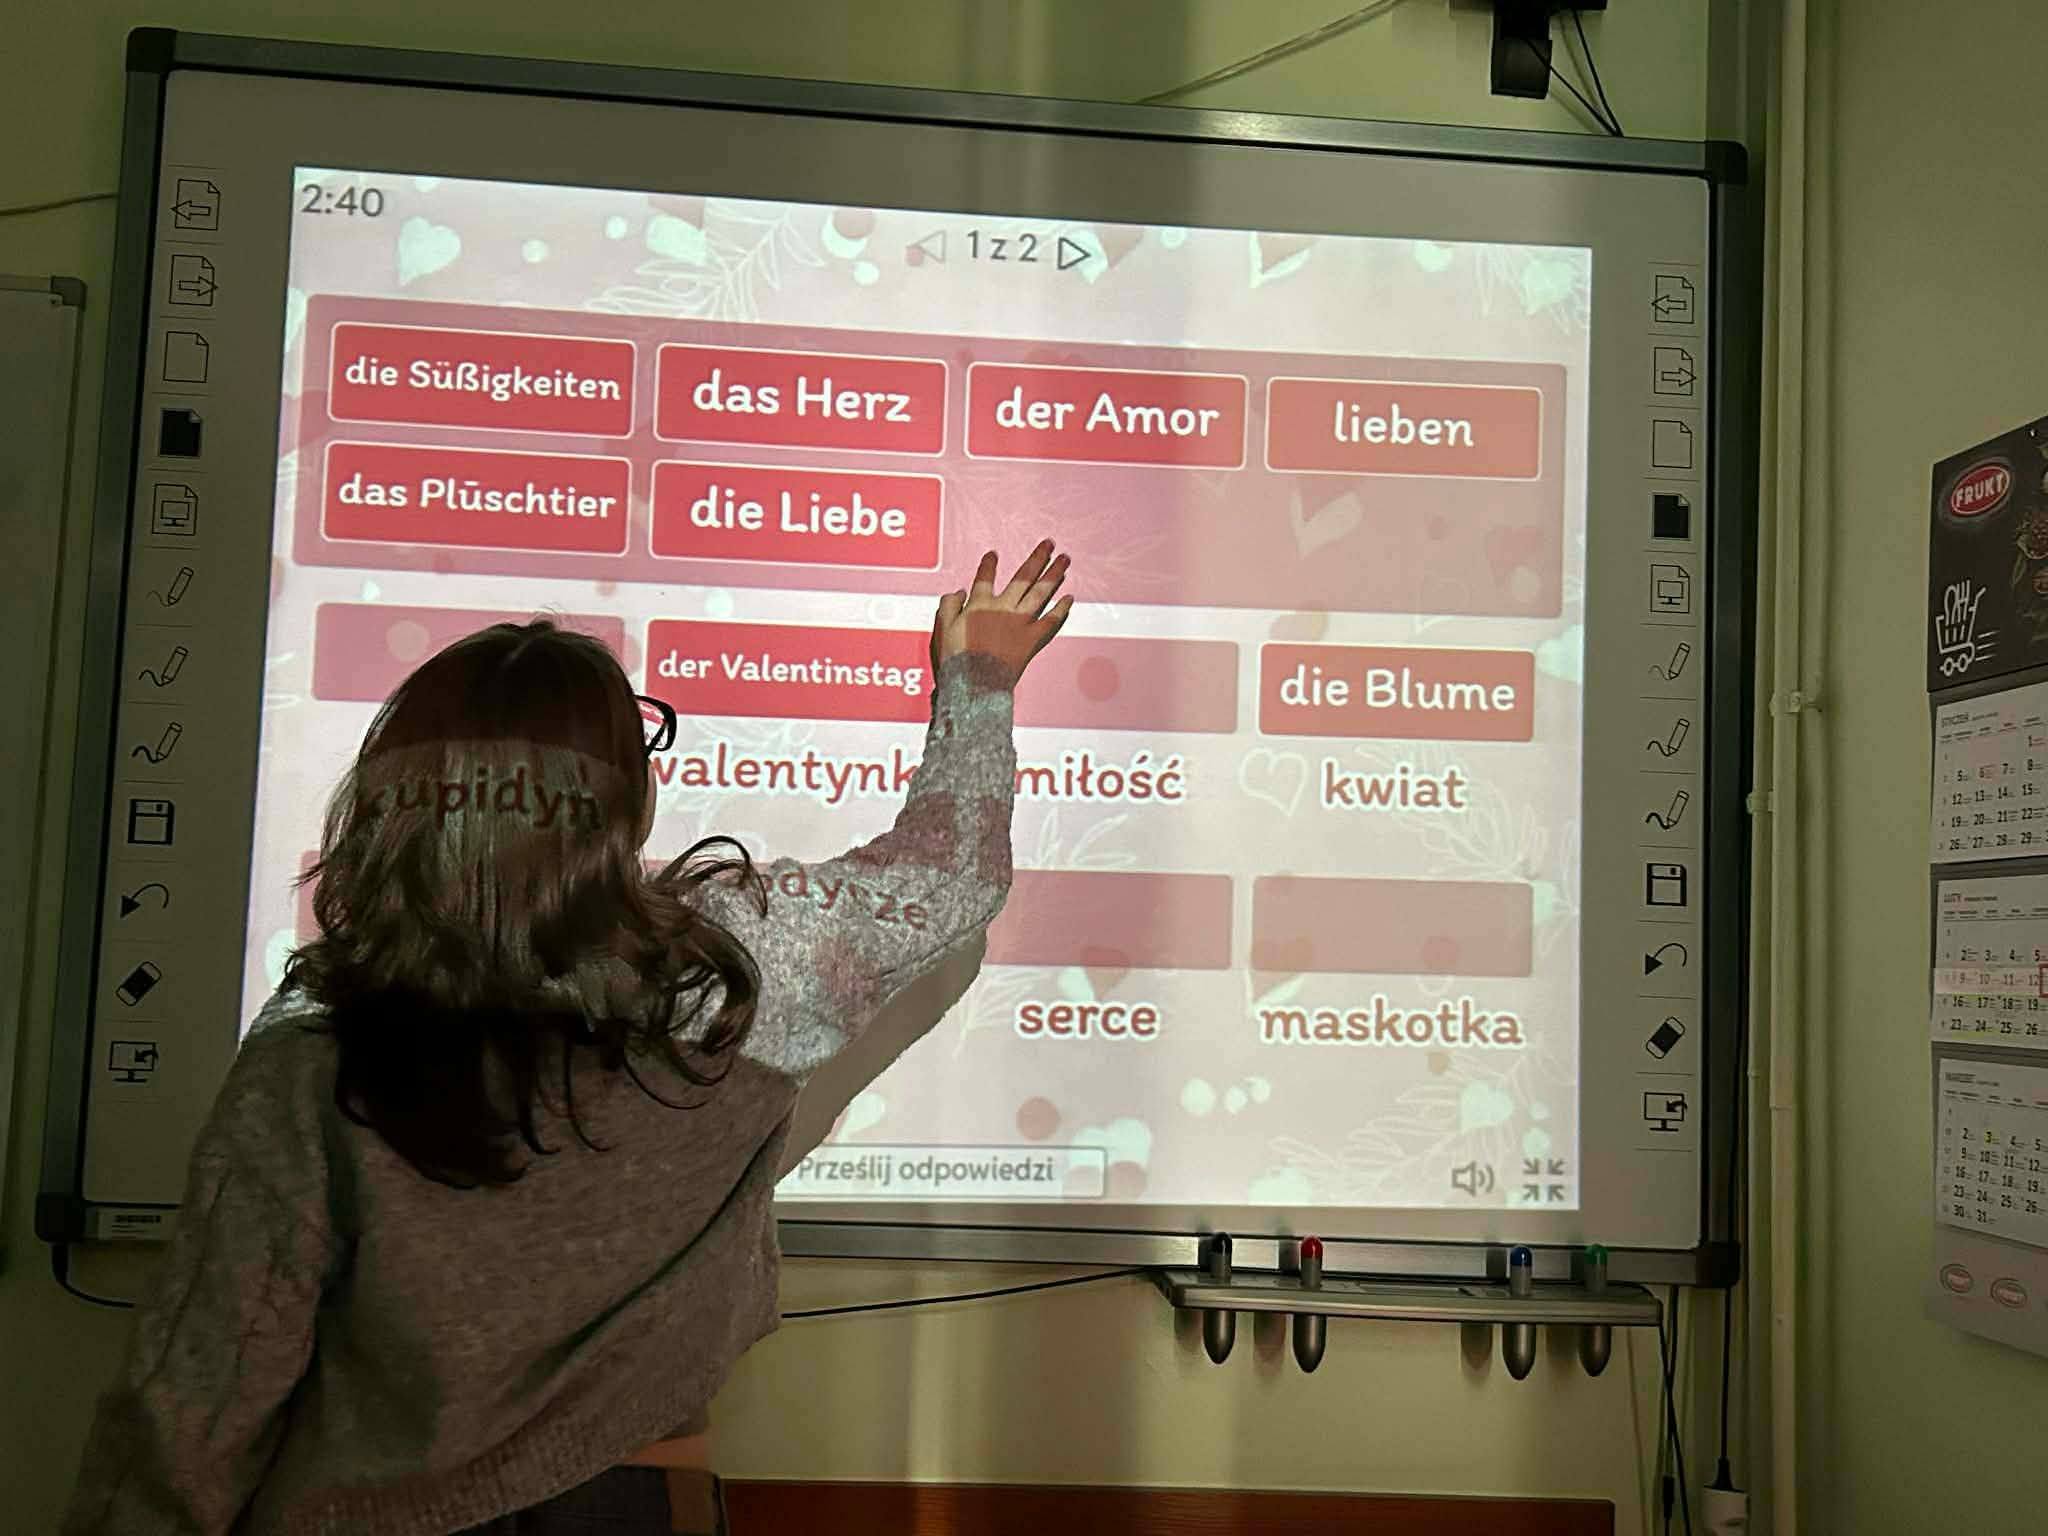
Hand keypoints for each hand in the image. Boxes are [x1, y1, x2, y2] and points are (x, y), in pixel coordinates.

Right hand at [930, 540, 1072, 684]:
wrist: (974, 685)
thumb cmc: (955, 660)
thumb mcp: (942, 630)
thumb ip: (949, 606)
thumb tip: (959, 591)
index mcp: (979, 605)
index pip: (985, 578)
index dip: (989, 565)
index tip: (993, 554)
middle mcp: (1003, 608)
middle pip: (1023, 577)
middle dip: (1037, 558)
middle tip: (1049, 544)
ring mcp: (1020, 623)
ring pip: (1041, 592)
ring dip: (1054, 574)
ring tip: (1065, 559)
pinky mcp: (1031, 640)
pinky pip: (1051, 621)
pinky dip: (1061, 609)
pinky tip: (1069, 597)